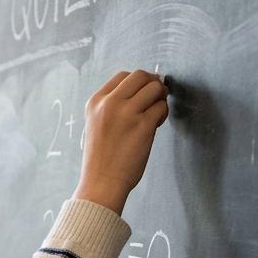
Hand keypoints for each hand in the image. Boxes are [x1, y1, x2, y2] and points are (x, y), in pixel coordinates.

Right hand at [73, 70, 168, 214]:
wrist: (101, 182)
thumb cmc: (101, 157)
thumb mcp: (96, 123)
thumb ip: (113, 105)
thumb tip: (144, 88)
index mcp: (95, 102)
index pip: (123, 76)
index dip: (138, 82)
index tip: (142, 93)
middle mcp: (110, 103)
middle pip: (140, 76)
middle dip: (152, 84)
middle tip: (156, 97)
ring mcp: (127, 113)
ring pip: (155, 88)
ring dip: (160, 98)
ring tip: (155, 113)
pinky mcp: (143, 125)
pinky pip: (161, 108)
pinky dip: (162, 114)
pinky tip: (155, 125)